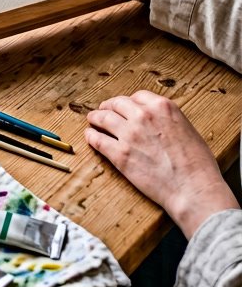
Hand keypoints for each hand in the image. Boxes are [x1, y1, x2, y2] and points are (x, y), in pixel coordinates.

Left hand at [86, 90, 238, 238]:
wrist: (193, 189)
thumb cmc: (197, 165)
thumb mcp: (187, 129)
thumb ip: (167, 121)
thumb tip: (158, 122)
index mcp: (162, 107)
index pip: (137, 96)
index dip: (128, 101)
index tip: (124, 106)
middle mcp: (143, 116)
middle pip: (117, 103)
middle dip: (108, 106)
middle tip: (103, 110)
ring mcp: (129, 134)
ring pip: (103, 118)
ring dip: (95, 118)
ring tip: (92, 120)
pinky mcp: (120, 154)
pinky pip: (98, 140)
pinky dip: (91, 136)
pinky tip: (90, 136)